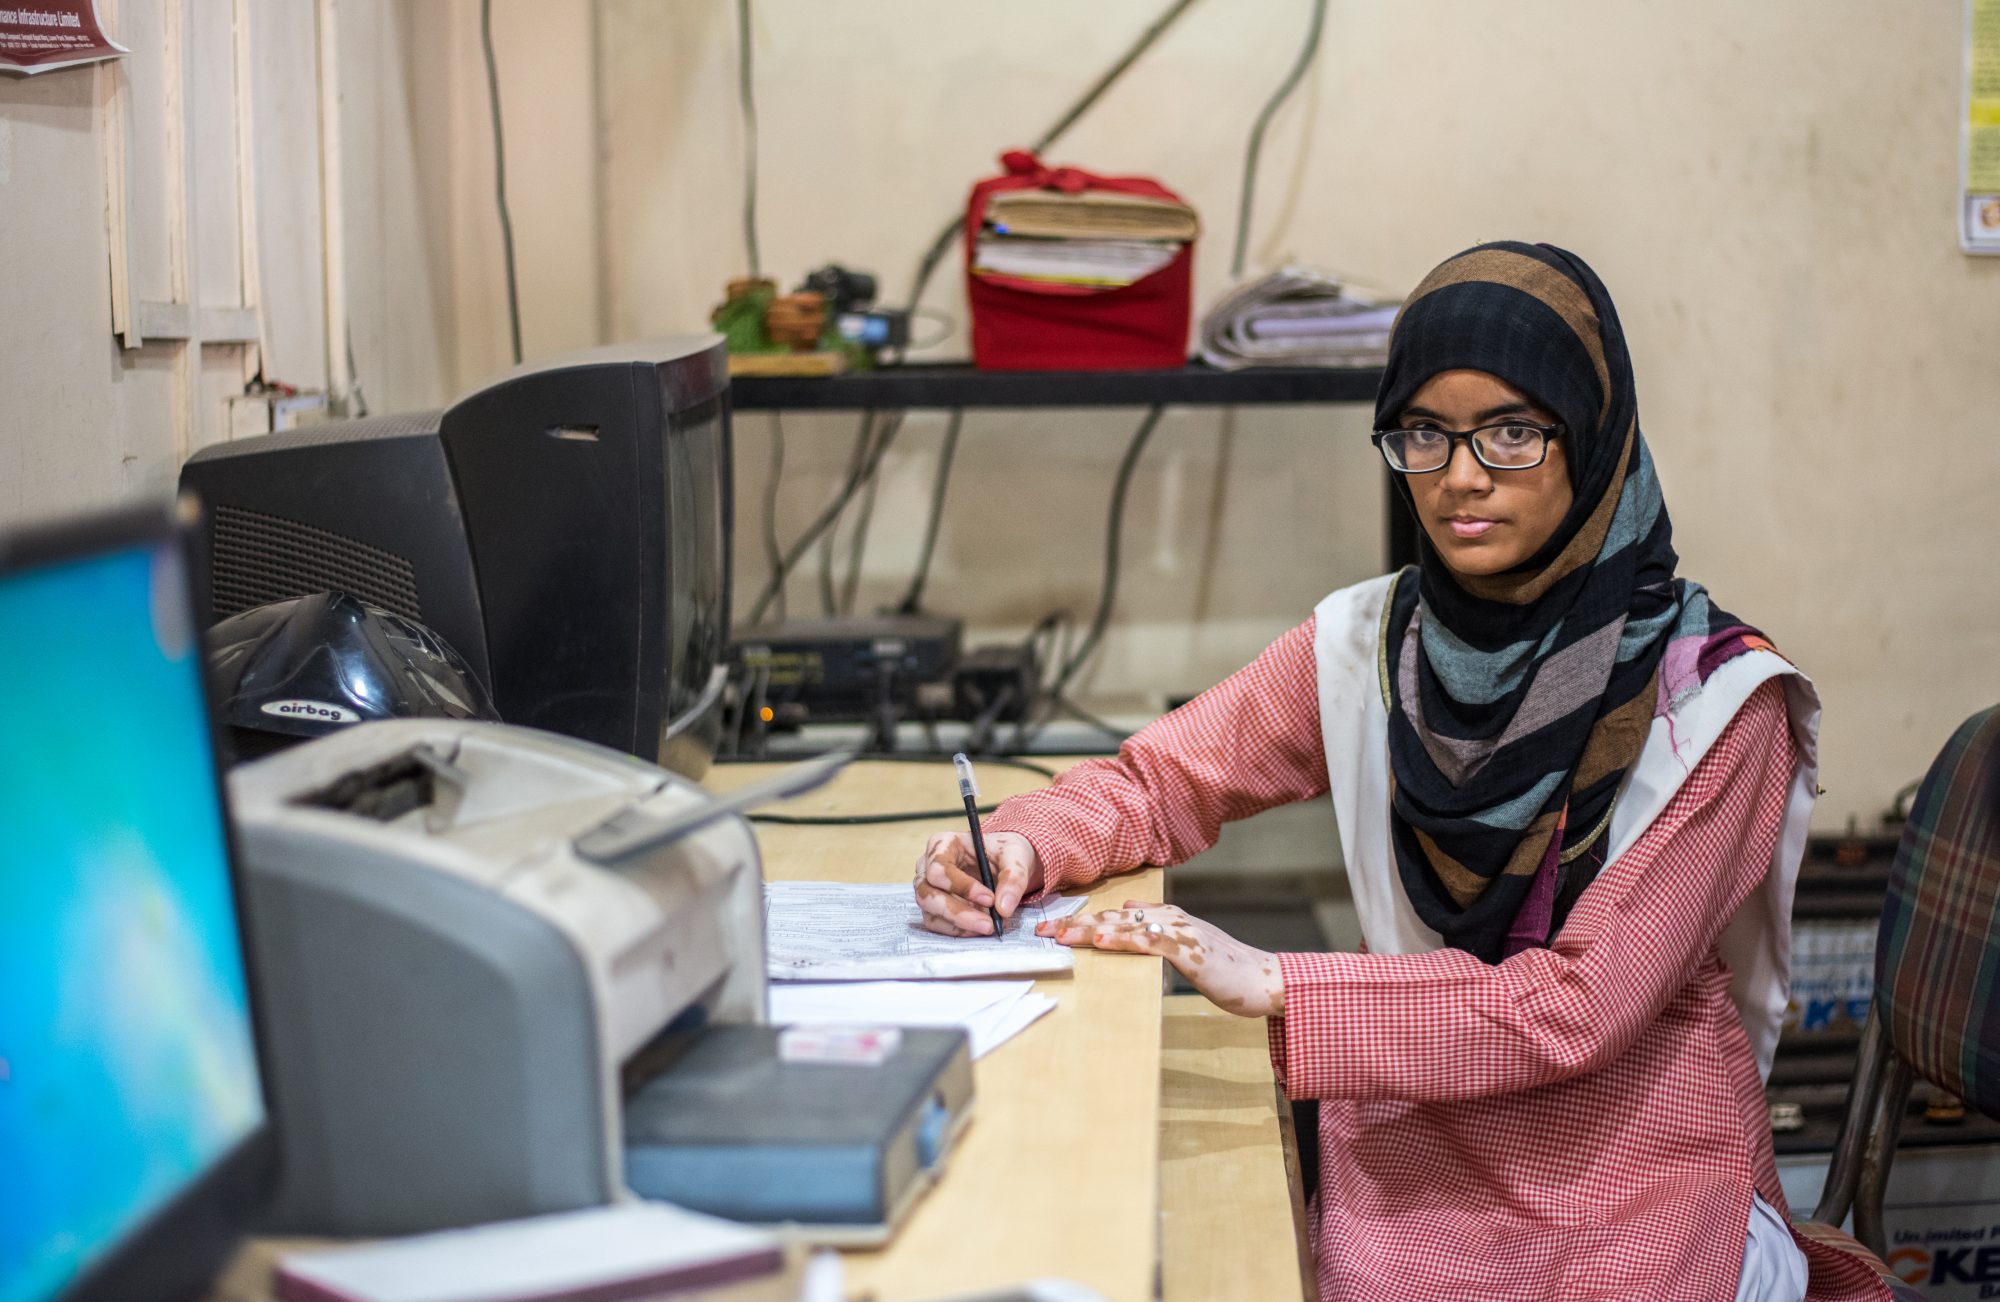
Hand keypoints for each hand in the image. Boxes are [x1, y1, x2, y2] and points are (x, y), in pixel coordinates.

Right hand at [913, 830, 1043, 936]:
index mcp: (943, 844)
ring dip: (959, 925)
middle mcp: (928, 866)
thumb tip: (1003, 908)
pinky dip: (959, 931)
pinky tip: (980, 929)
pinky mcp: (933, 907)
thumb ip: (1013, 877)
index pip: (939, 869)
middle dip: (958, 913)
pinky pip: (937, 924)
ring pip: (931, 913)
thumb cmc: (1004, 852)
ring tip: (989, 927)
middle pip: (928, 894)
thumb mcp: (1015, 856)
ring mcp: (928, 888)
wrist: (1005, 863)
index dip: (961, 886)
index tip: (989, 899)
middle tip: (988, 924)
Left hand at [1037, 902, 1283, 1018]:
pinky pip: (1149, 942)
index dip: (1082, 920)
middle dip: (1074, 923)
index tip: (1052, 927)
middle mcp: (1171, 918)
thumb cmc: (1229, 969)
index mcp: (1169, 917)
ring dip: (1089, 929)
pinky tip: (1101, 940)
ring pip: (1125, 925)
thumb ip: (1161, 928)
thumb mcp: (1190, 945)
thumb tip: (1131, 910)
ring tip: (1059, 935)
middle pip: (1113, 917)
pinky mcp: (1189, 951)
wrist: (1266, 980)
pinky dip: (1123, 939)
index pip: (1117, 915)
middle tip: (1040, 931)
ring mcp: (1180, 932)